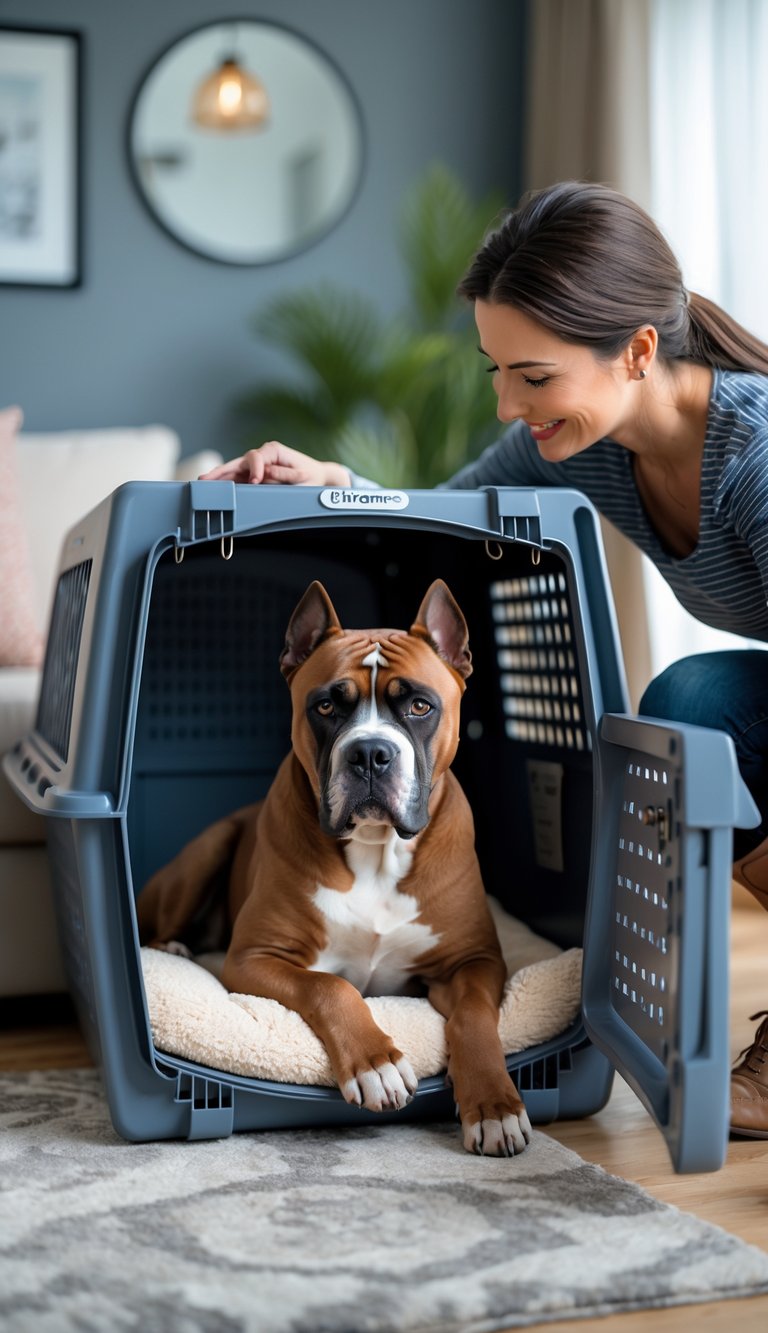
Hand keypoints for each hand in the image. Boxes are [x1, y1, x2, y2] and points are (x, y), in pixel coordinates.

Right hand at [198, 441, 350, 486]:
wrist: (317, 478)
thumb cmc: (310, 478)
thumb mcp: (302, 478)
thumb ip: (284, 475)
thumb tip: (266, 473)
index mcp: (273, 451)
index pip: (256, 457)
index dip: (255, 468)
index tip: (257, 480)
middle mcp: (262, 455)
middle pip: (239, 462)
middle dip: (222, 471)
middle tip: (206, 479)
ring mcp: (256, 466)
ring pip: (234, 470)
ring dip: (219, 477)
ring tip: (202, 483)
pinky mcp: (254, 476)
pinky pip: (238, 478)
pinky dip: (225, 483)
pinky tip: (212, 487)